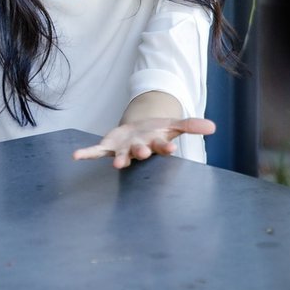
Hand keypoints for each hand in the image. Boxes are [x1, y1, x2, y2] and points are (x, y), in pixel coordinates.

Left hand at [72, 117, 215, 168]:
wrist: (136, 131)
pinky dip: (87, 154)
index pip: (162, 146)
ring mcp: (123, 150)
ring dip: (120, 159)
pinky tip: (76, 156)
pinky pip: (96, 152)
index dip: (165, 147)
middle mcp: (139, 148)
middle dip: (142, 152)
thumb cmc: (155, 130)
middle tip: (144, 152)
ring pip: (123, 156)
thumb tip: (213, 127)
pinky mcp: (108, 148)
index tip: (171, 149)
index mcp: (155, 143)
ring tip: (117, 165)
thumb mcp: (173, 124)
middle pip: (142, 151)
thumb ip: (191, 125)